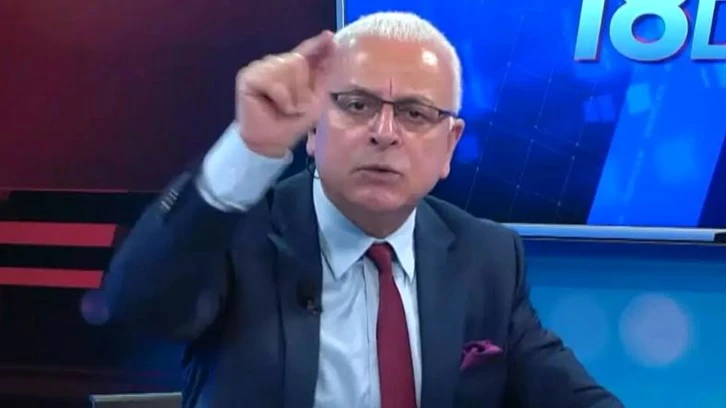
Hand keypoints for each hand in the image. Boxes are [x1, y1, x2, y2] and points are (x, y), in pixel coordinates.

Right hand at [235, 30, 335, 156]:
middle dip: (303, 88)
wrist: (269, 143)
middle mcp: (275, 64)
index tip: (329, 36)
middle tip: (296, 108)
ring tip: (286, 109)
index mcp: (291, 70)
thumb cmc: (290, 125)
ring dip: (292, 96)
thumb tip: (331, 54)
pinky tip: (278, 107)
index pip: (305, 52)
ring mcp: (260, 68)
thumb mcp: (314, 102)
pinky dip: (282, 98)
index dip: (317, 44)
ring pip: (287, 68)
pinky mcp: (249, 76)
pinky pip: (275, 82)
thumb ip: (321, 78)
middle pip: (298, 61)